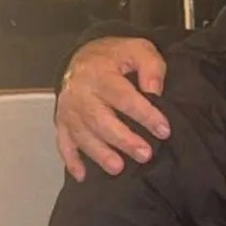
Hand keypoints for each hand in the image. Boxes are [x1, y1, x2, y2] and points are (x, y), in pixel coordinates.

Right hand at [55, 36, 169, 181]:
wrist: (83, 56)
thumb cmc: (116, 56)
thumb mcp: (139, 49)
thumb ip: (151, 66)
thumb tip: (154, 90)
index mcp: (100, 74)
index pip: (124, 98)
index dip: (145, 115)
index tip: (164, 130)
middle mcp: (80, 93)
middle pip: (101, 120)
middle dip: (123, 140)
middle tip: (145, 154)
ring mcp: (69, 109)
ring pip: (83, 134)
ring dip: (100, 153)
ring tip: (119, 168)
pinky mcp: (62, 121)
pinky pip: (63, 142)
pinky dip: (71, 160)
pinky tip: (82, 175)